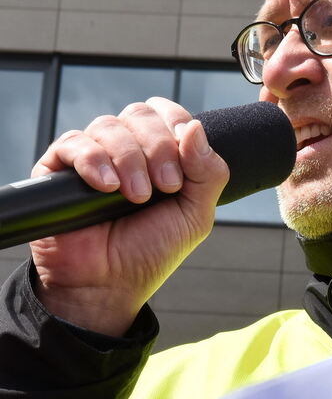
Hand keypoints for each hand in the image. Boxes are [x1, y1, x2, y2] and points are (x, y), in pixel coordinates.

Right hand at [30, 97, 228, 336]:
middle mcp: (125, 147)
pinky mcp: (58, 170)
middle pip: (140, 114)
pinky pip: (74, 143)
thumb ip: (207, 171)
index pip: (166, 112)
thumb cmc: (151, 250)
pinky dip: (94, 161)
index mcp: (158, 151)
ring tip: (135, 197)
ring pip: (109, 126)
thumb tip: (196, 127)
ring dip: (129, 160)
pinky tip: (106, 188)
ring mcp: (92, 156)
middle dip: (158, 148)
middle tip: (166, 187)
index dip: (177, 126)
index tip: (183, 167)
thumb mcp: (196, 214)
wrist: (110, 286)